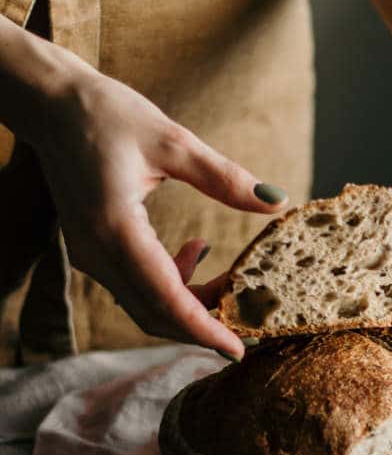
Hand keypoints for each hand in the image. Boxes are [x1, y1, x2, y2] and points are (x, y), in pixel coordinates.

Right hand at [29, 52, 286, 358]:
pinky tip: (197, 251)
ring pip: (146, 305)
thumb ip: (224, 178)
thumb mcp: (172, 141)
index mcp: (114, 228)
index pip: (165, 299)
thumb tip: (276, 201)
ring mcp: (90, 256)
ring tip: (230, 282)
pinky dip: (173, 284)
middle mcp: (97, 252)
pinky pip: (137, 286)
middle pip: (155, 314)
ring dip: (191, 305)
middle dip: (203, 326)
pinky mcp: (94, 251)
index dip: (203, 329)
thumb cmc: (106, 114)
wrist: (50, 104)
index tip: (238, 350)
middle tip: (248, 325)